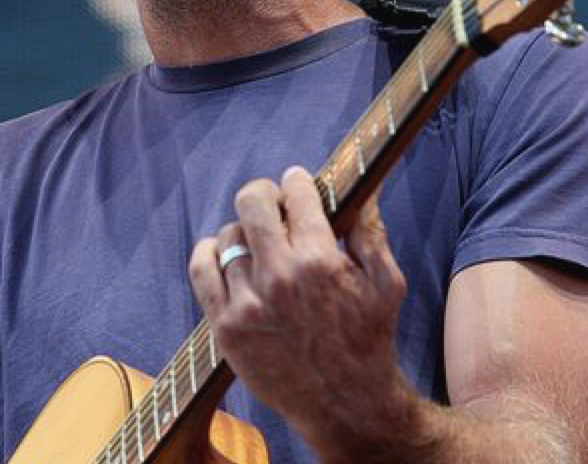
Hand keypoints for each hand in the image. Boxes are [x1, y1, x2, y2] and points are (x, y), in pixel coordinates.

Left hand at [189, 166, 411, 457]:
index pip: (296, 193)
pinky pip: (201, 268)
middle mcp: (280, 278)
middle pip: (252, 202)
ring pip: (229, 235)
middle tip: (274, 203)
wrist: (345, 405)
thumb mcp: (387, 282)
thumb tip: (366, 188)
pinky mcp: (226, 327)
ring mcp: (249, 303)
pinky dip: (209, 252)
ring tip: (259, 243)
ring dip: (244, 231)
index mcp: (320, 261)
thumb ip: (372, 230)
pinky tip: (226, 254)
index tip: (297, 183)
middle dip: (265, 193)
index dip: (297, 181)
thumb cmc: (370, 339)